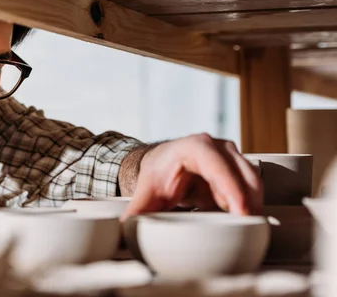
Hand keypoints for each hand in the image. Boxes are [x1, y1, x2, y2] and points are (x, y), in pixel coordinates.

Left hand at [120, 133, 262, 219]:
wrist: (163, 164)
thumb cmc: (158, 174)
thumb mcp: (147, 193)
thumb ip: (137, 212)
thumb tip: (125, 231)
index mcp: (194, 147)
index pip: (217, 165)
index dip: (231, 188)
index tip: (241, 212)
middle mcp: (217, 147)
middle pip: (242, 174)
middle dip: (248, 203)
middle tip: (249, 230)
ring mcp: (231, 156)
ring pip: (252, 181)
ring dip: (252, 205)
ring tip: (247, 230)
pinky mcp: (239, 168)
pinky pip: (253, 188)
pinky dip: (251, 205)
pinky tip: (244, 222)